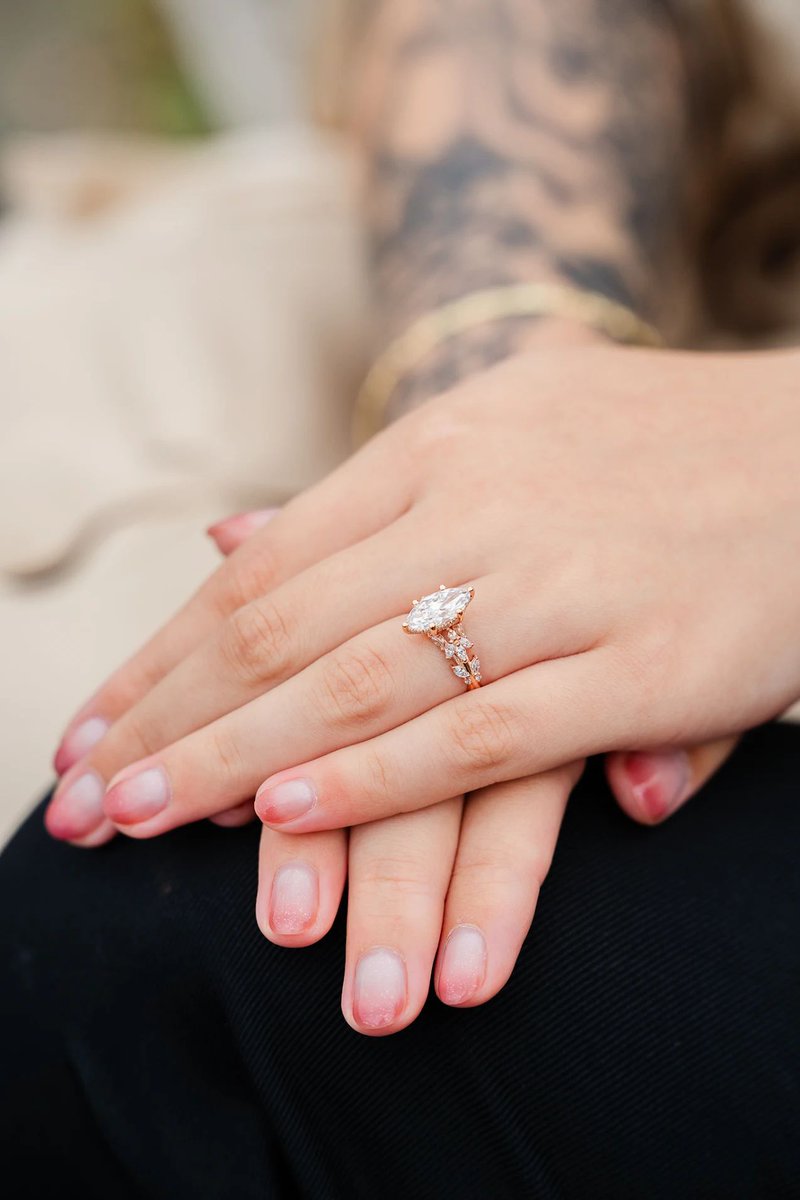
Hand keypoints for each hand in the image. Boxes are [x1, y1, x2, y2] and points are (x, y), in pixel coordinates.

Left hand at [48, 343, 796, 843]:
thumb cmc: (646, 447)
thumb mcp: (497, 427)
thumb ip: (363, 497)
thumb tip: (227, 536)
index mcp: (439, 445)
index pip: (263, 566)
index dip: (166, 655)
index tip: (94, 726)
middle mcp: (485, 505)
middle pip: (284, 629)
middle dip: (169, 721)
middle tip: (85, 796)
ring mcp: (564, 585)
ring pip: (362, 684)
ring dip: (236, 761)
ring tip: (145, 818)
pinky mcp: (646, 664)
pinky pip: (485, 733)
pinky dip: (378, 778)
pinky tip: (290, 816)